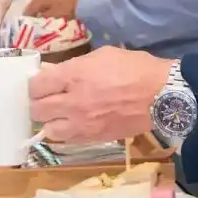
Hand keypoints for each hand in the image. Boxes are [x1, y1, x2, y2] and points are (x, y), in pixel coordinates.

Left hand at [29, 48, 170, 143]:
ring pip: (48, 130)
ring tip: (59, 115)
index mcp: (74, 75)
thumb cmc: (134, 68)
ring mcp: (82, 124)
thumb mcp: (103, 55)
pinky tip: (72, 125)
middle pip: (37, 109)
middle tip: (47, 98)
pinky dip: (65, 134)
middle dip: (39, 102)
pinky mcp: (93, 139)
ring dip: (50, 122)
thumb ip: (75, 65)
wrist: (161, 97)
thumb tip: (53, 71)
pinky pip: (67, 141)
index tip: (41, 82)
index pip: (37, 84)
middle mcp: (73, 102)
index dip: (36, 83)